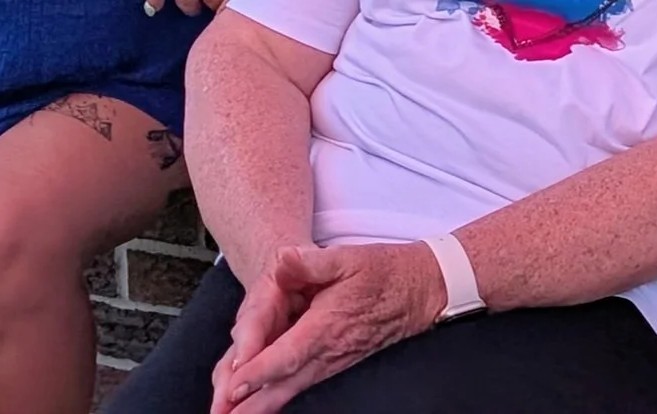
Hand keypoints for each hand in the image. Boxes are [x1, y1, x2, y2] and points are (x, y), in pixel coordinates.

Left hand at [214, 243, 447, 413]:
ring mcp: (333, 361)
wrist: (422, 290)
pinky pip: (301, 386)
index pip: (287, 354)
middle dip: (251, 404)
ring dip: (261, 407)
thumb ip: (311, 262)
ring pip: (291, 390)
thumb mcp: (348, 257)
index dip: (259, 371)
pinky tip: (261, 406)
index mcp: (326, 326)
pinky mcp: (336, 363)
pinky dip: (277, 398)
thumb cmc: (384, 272)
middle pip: (283, 384)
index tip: (234, 384)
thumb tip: (283, 259)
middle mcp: (329, 351)